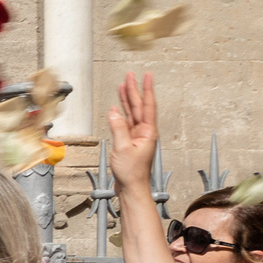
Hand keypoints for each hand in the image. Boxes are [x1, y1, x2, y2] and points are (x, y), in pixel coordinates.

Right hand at [108, 72, 158, 198]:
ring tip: (123, 86)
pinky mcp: (129, 142)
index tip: (146, 75)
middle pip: (139, 106)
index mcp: (148, 132)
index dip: (146, 89)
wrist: (132, 187)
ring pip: (132, 113)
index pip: (147, 105)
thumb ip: (118, 129)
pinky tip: (117, 107)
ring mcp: (137, 136)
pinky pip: (125, 123)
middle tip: (131, 75)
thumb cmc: (132, 172)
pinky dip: (121, 114)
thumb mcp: (123, 149)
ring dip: (128, 99)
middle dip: (134, 90)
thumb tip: (114, 112)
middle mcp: (144, 132)